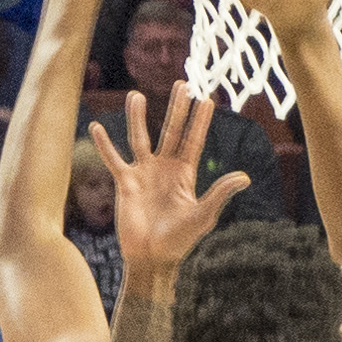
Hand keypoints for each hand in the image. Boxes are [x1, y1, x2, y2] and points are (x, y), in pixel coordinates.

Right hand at [93, 85, 248, 275]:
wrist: (151, 258)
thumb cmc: (179, 240)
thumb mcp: (203, 215)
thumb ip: (220, 193)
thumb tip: (245, 176)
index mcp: (185, 174)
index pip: (193, 140)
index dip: (200, 120)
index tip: (206, 99)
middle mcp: (164, 168)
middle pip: (171, 131)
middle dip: (177, 108)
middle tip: (182, 83)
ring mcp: (144, 173)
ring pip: (140, 138)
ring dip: (137, 117)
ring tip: (135, 95)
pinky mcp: (125, 183)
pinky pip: (113, 160)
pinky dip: (104, 145)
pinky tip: (95, 126)